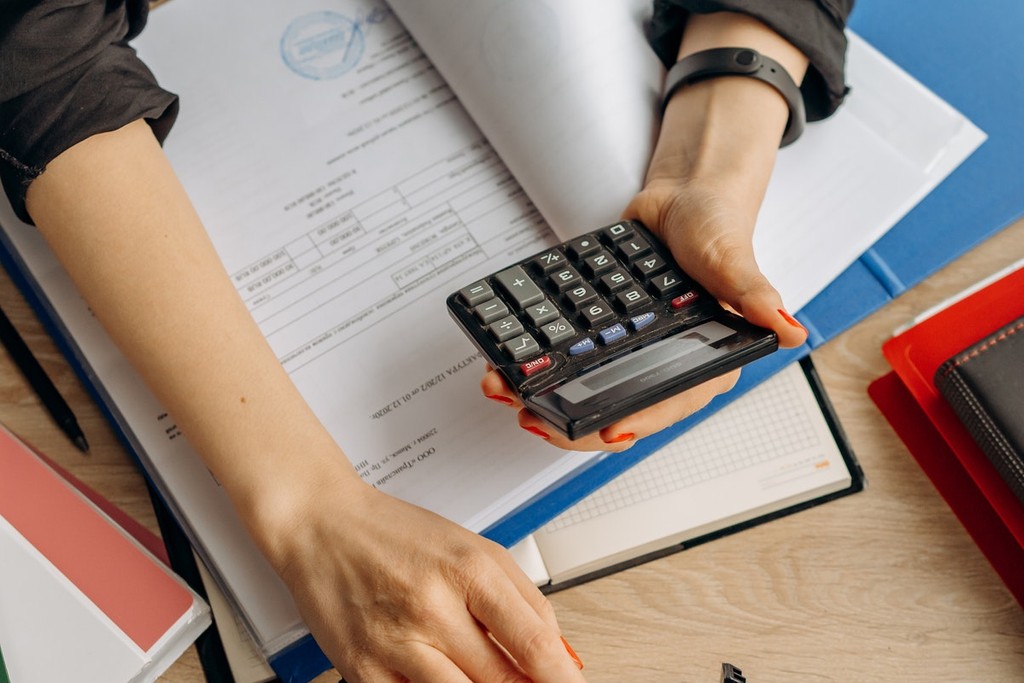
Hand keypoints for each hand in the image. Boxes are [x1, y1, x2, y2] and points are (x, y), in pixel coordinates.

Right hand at [271, 479, 586, 681]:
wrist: (321, 525)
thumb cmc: (395, 534)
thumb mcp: (473, 547)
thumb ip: (523, 599)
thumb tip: (559, 653)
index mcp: (469, 570)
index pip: (533, 643)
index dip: (562, 678)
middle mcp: (433, 607)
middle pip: (501, 680)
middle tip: (524, 679)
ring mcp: (395, 642)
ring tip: (480, 674)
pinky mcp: (363, 669)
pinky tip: (438, 673)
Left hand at [481, 16, 810, 451]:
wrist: (681, 198)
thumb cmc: (717, 228)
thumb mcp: (733, 257)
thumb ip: (755, 294)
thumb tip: (791, 329)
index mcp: (705, 362)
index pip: (669, 404)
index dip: (638, 422)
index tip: (606, 433)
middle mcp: (665, 366)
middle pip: (617, 409)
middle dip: (572, 420)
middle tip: (533, 417)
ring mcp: (630, 353)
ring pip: (586, 390)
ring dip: (544, 397)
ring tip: (504, 391)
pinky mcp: (602, 335)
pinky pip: (569, 359)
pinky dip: (538, 365)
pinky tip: (506, 364)